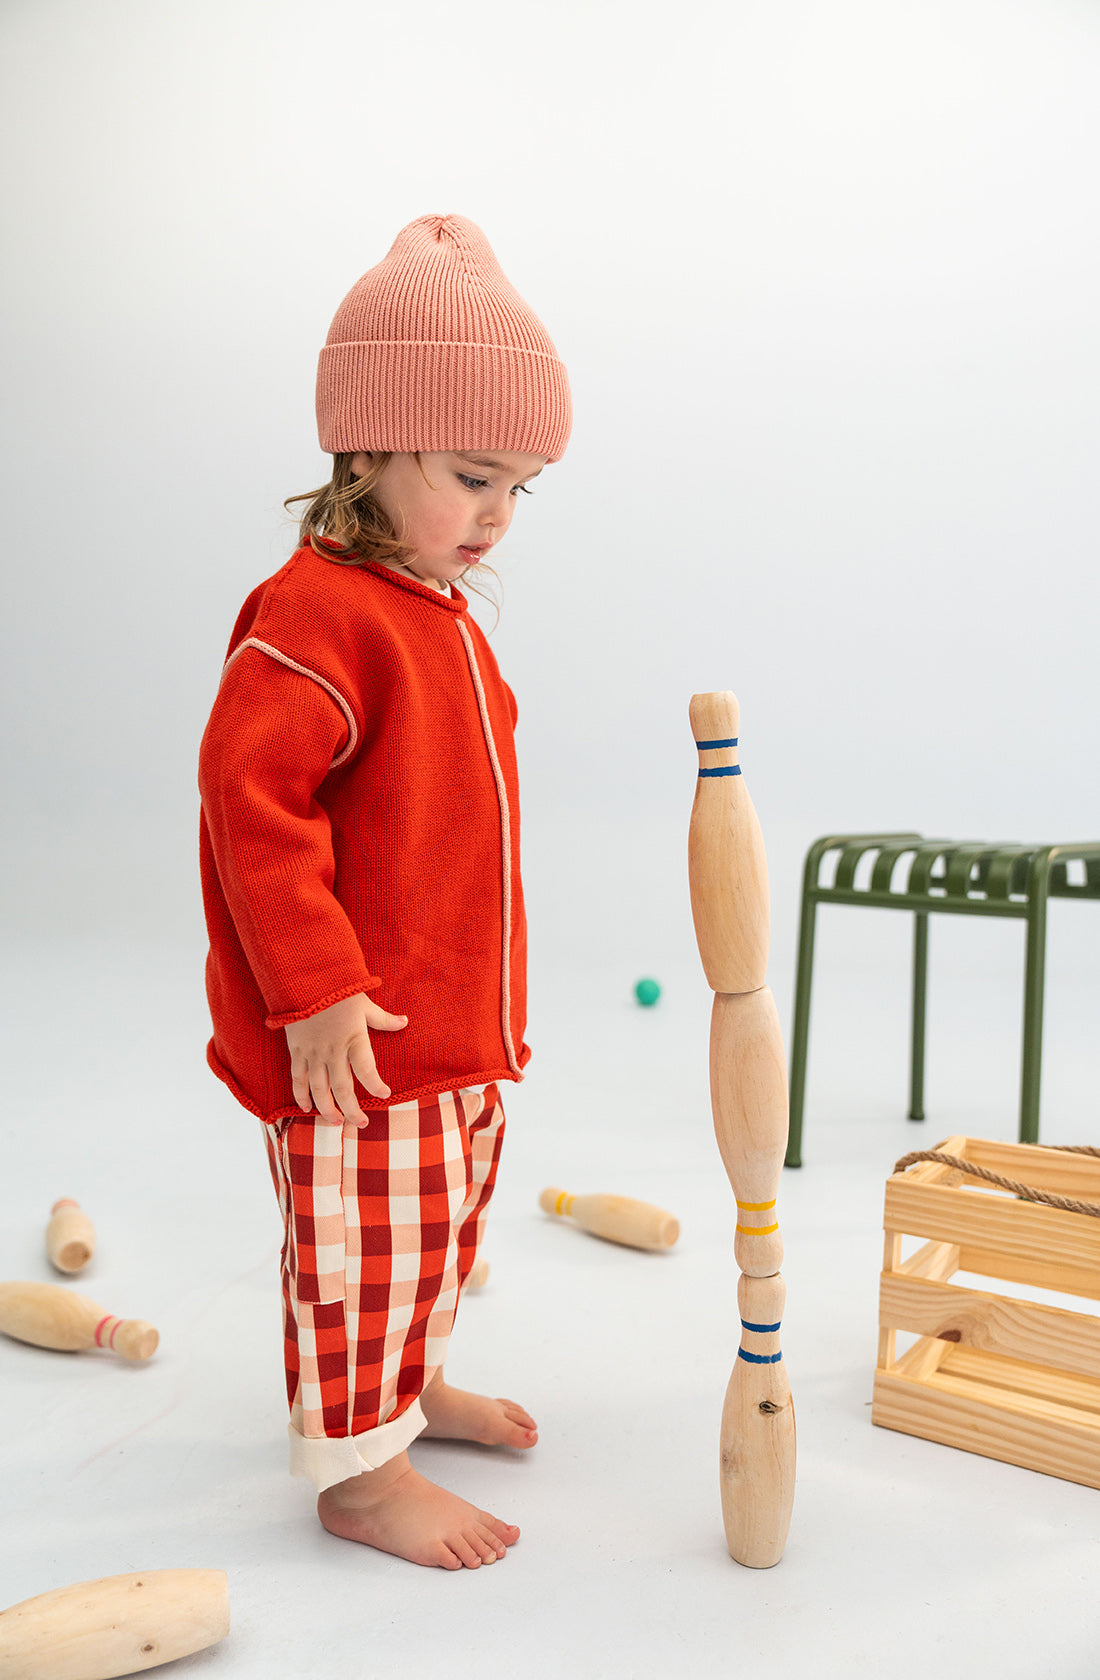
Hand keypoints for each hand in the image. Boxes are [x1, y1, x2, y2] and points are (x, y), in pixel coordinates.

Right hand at [284, 993, 407, 1125]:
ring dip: (327, 1109)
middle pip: (342, 1088)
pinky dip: (301, 1095)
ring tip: (336, 1123)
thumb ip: (384, 1019)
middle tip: (361, 1123)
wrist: (304, 979)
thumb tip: (404, 1022)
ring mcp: (313, 1052)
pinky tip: (306, 1108)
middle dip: (352, 1110)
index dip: (376, 1086)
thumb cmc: (338, 990)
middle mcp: (333, 1050)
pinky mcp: (297, 1051)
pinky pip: (298, 1078)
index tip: (384, 1095)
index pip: (367, 1070)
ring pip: (319, 1089)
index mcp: (354, 1038)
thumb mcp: (365, 1004)